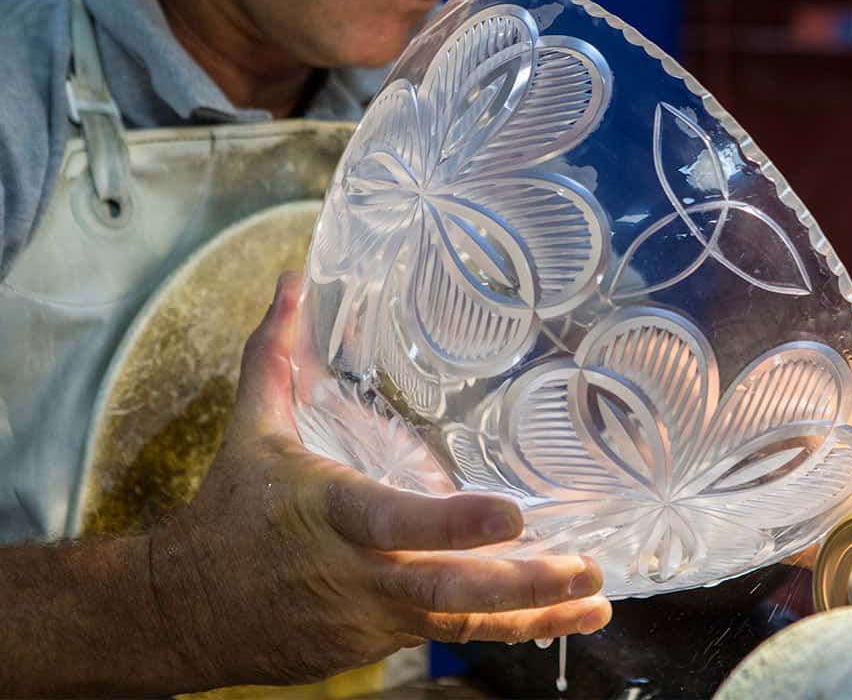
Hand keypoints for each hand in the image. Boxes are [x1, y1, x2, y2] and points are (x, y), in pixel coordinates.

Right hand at [150, 273, 611, 690]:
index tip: (511, 515)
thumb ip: (275, 354)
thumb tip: (289, 281)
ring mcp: (370, 616)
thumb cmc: (228, 510)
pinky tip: (551, 621)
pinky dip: (501, 629)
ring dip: (529, 613)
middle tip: (585, 570)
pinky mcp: (376, 642)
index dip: (451, 523)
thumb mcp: (250, 428)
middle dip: (520, 583)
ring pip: (457, 622)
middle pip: (446, 587)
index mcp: (329, 512)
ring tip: (594, 604)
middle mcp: (356, 572)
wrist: (186, 609)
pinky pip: (446, 635)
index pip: (393, 518)